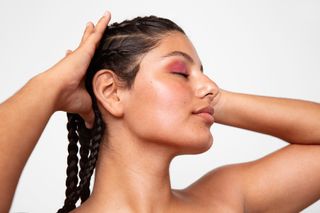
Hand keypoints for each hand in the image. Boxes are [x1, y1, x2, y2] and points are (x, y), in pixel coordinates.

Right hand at [43, 11, 110, 127]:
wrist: (55, 91)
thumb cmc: (67, 98)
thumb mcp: (84, 105)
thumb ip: (89, 114)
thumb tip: (91, 125)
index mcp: (77, 72)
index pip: (80, 62)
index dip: (81, 56)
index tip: (78, 52)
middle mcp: (78, 61)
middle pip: (86, 46)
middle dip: (88, 38)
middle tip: (91, 30)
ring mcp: (80, 54)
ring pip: (91, 38)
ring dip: (96, 29)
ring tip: (102, 19)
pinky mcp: (84, 49)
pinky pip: (96, 34)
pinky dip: (102, 24)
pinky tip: (107, 15)